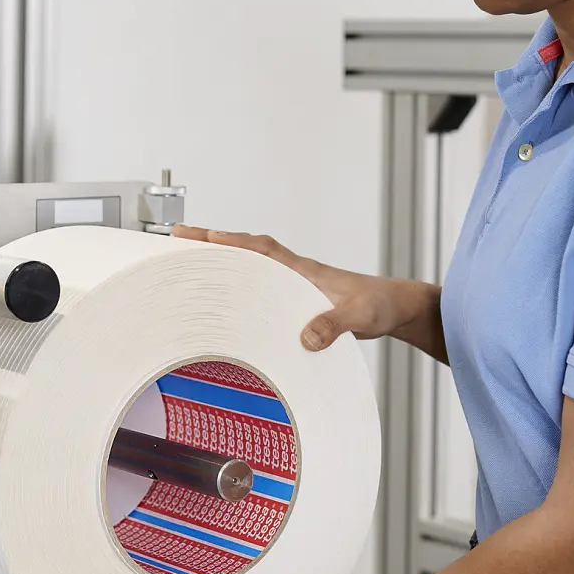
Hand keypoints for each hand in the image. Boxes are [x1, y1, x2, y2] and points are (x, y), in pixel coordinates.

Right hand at [173, 226, 444, 360]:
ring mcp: (296, 284)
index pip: (257, 248)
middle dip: (211, 245)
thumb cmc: (381, 306)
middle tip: (175, 242)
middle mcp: (294, 272)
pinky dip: (241, 285)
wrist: (398, 308)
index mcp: (302, 270)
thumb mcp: (360, 316)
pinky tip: (229, 300)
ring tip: (190, 268)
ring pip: (251, 267)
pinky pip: (261, 286)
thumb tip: (305, 339)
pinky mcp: (299, 300)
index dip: (225, 240)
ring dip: (223, 264)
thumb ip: (334, 324)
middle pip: (244, 251)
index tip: (194, 235)